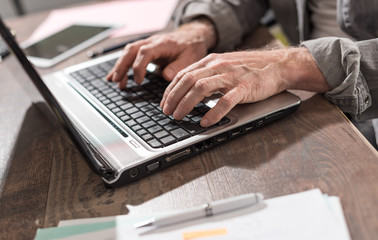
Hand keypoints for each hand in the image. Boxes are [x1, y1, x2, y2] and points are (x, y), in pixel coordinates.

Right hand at [106, 18, 216, 88]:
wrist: (192, 38)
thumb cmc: (191, 48)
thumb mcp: (190, 58)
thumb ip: (178, 67)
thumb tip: (165, 76)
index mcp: (162, 43)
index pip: (145, 52)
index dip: (139, 66)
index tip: (138, 81)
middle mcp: (152, 42)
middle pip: (131, 50)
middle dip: (122, 65)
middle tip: (117, 80)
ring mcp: (147, 44)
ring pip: (128, 52)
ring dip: (120, 66)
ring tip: (115, 82)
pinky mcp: (145, 50)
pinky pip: (130, 56)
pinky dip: (123, 66)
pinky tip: (117, 77)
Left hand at [161, 47, 329, 126]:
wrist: (278, 65)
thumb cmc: (250, 69)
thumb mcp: (224, 67)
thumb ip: (207, 76)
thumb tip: (189, 92)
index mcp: (211, 62)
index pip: (183, 74)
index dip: (170, 90)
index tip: (164, 103)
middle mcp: (218, 66)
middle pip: (187, 81)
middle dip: (173, 98)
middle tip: (167, 112)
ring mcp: (231, 76)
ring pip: (201, 89)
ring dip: (186, 104)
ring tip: (179, 117)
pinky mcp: (244, 88)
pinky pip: (225, 101)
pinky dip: (213, 112)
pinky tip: (205, 122)